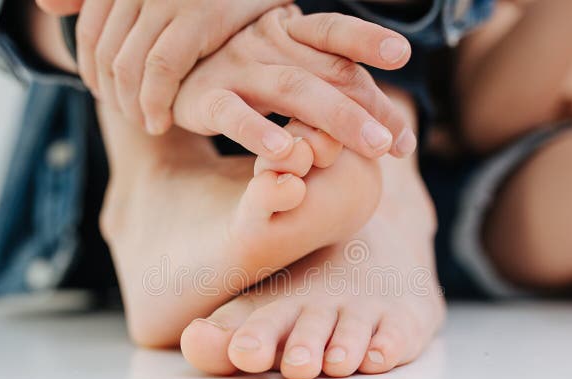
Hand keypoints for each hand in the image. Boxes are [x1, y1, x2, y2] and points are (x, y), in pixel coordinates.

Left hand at [36, 0, 290, 134]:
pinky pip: (161, 69)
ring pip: (128, 65)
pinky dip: (154, 102)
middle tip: (130, 118)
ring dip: (131, 106)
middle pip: (107, 53)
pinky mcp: (199, 16)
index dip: (89, 71)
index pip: (89, 30)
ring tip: (146, 124)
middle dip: (112, 95)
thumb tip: (46, 5)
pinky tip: (161, 121)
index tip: (105, 95)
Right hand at [173, 6, 416, 159]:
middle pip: (327, 70)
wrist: (167, 73)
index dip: (368, 40)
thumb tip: (389, 119)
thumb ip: (330, 84)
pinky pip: (232, 114)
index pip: (333, 31)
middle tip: (402, 142)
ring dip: (336, 118)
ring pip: (292, 89)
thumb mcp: (285, 67)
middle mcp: (268, 45)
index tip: (404, 55)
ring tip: (374, 148)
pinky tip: (287, 153)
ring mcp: (237, 69)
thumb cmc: (243, 74)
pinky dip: (258, 132)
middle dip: (369, 105)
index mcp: (290, 33)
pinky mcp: (205, 98)